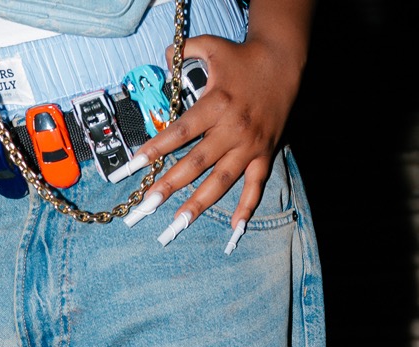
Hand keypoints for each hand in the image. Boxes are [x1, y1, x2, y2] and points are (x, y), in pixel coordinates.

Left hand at [133, 33, 304, 229]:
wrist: (285, 60)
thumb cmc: (244, 58)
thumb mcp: (214, 46)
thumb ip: (185, 50)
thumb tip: (164, 55)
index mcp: (216, 104)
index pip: (180, 132)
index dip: (155, 149)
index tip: (133, 166)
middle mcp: (232, 128)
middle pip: (196, 163)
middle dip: (170, 185)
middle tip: (147, 204)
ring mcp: (249, 145)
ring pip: (221, 180)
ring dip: (199, 203)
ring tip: (178, 222)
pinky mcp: (265, 153)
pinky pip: (256, 184)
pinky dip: (248, 205)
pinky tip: (235, 227)